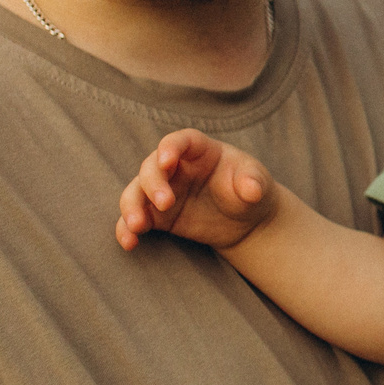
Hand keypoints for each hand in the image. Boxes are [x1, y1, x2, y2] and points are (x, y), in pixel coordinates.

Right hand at [116, 129, 278, 250]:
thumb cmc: (250, 188)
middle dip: (154, 184)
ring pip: (136, 192)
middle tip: (165, 204)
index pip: (180, 142)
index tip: (166, 160)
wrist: (245, 218)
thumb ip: (253, 182)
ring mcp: (162, 190)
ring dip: (132, 207)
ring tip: (137, 226)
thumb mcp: (257, 182)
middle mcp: (174, 167)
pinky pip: (135, 219)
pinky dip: (126, 229)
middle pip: (152, 168)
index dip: (170, 148)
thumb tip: (252, 189)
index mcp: (199, 150)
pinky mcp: (156, 215)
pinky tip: (129, 243)